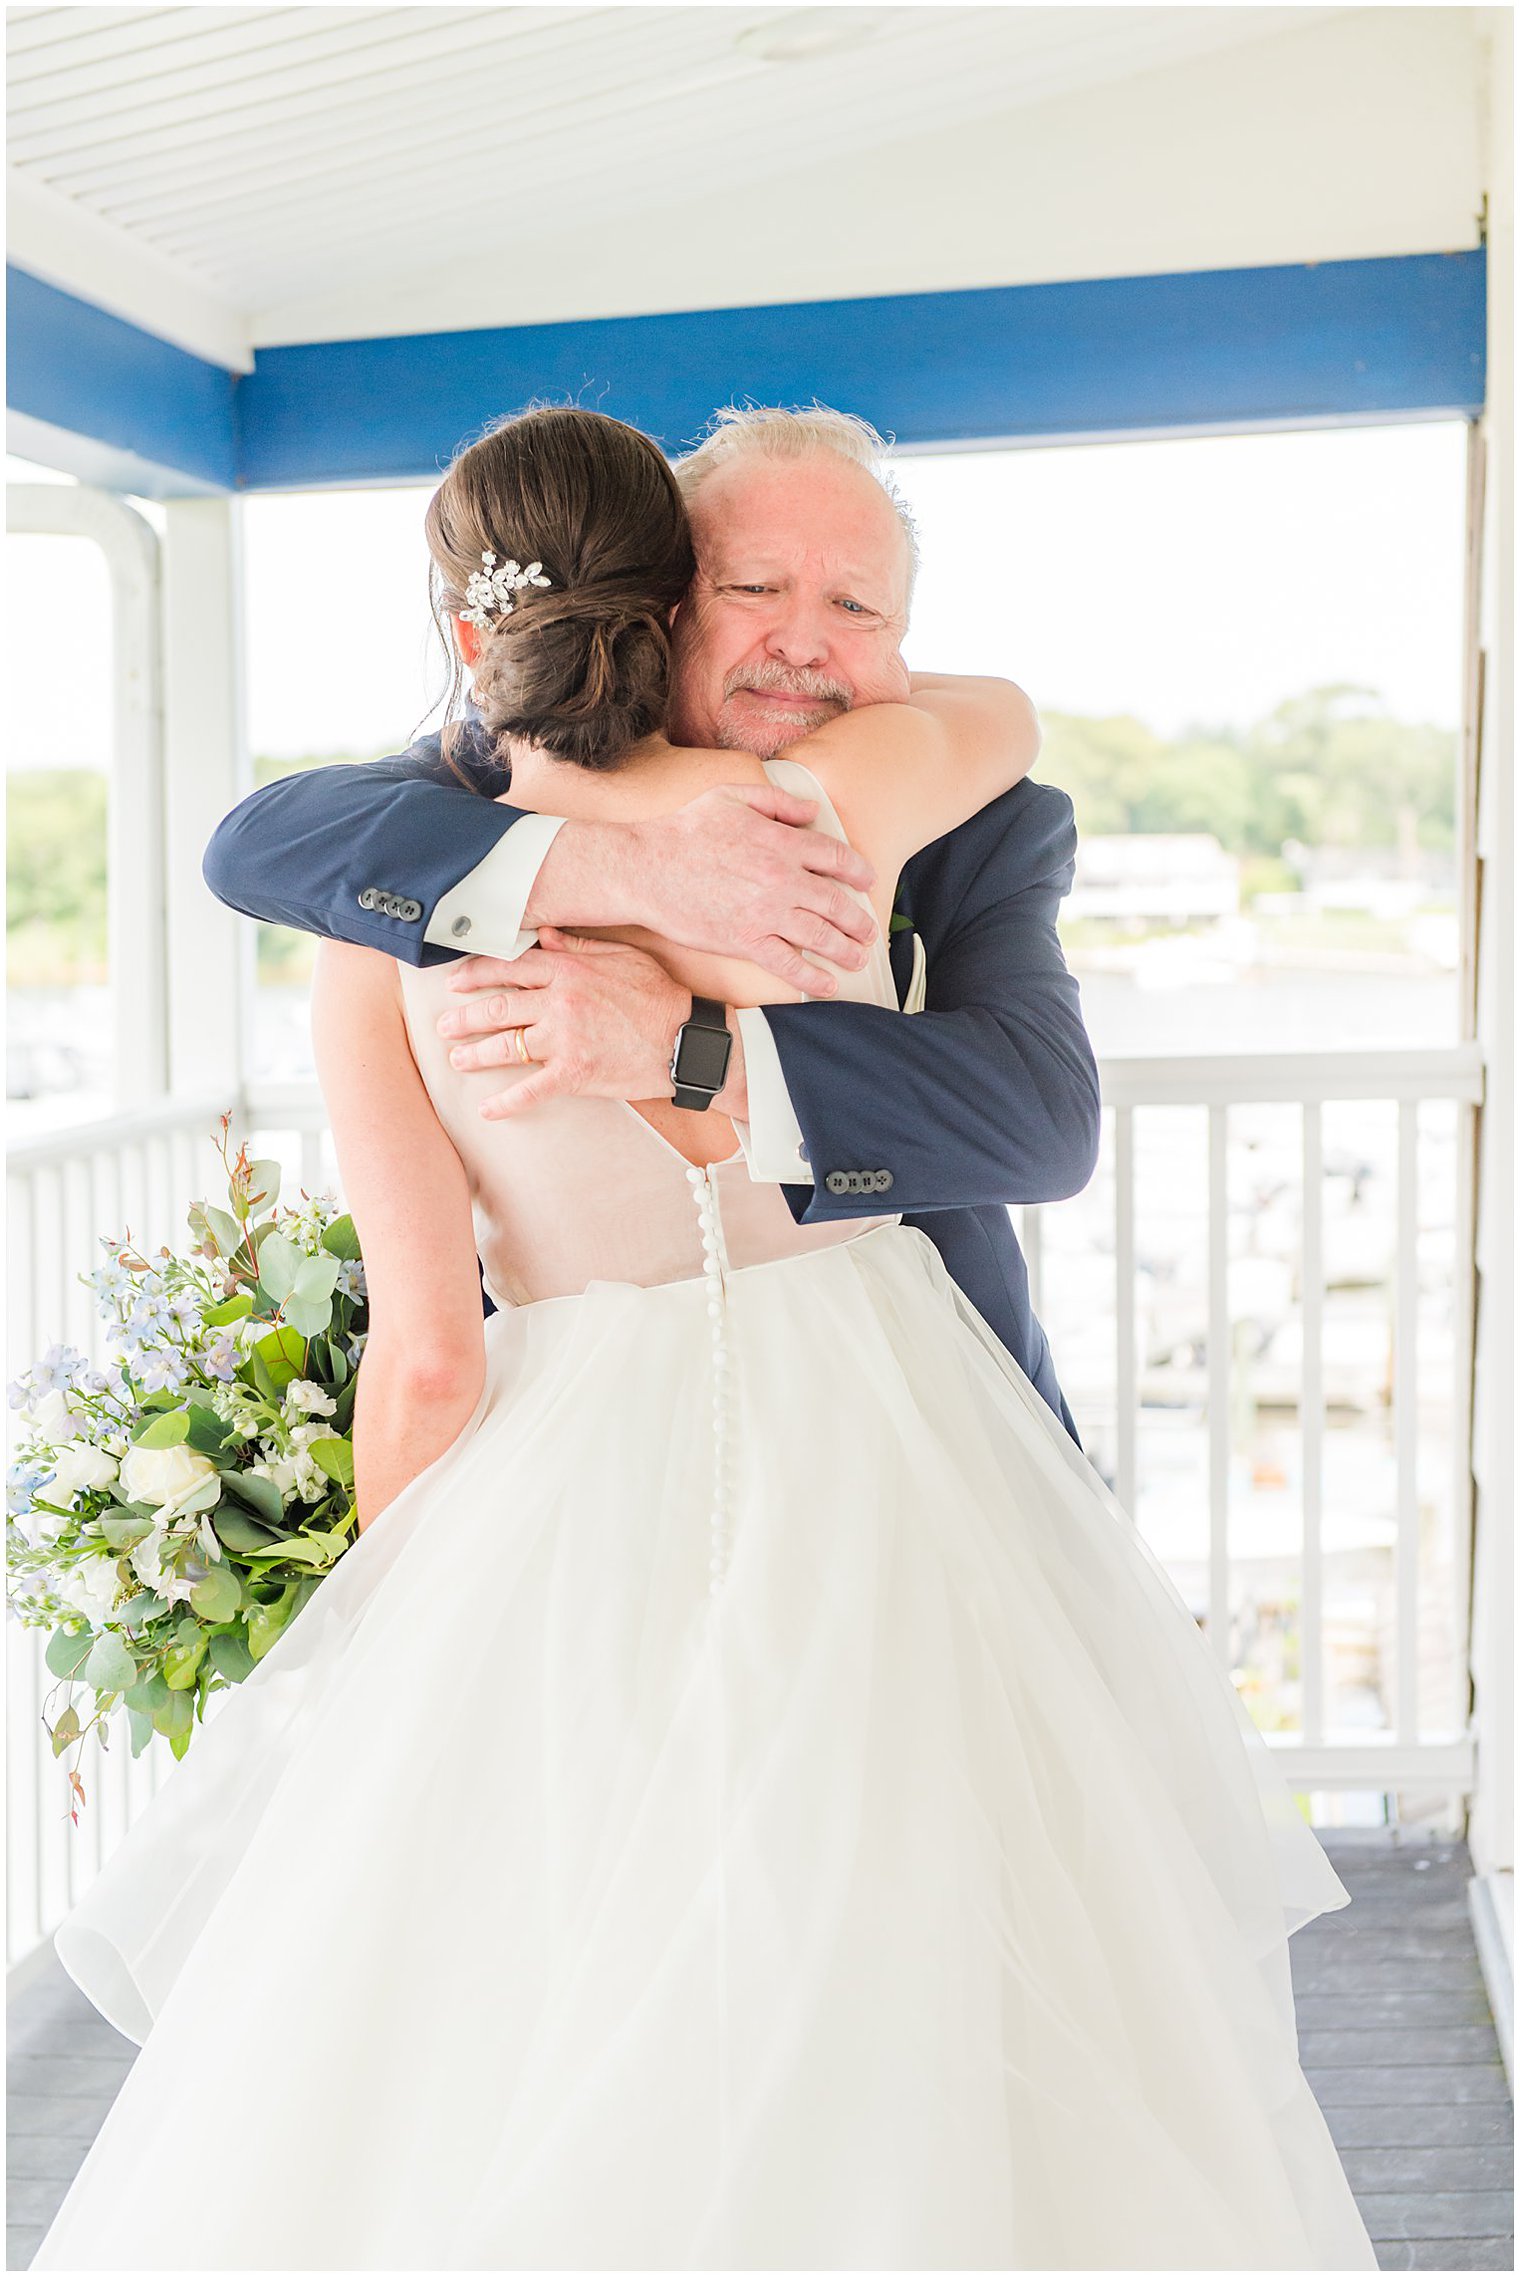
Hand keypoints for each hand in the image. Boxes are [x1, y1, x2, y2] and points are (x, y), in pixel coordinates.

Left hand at [438, 927, 694, 1120]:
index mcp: (569, 970)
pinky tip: (488, 1108)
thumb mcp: (623, 957)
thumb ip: (579, 946)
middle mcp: (560, 1002)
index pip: (510, 968)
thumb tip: (545, 936)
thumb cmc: (659, 996)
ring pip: (506, 1046)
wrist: (686, 1040)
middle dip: (465, 1017)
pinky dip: (505, 1102)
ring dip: (475, 1054)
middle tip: (445, 1025)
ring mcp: (564, 1040)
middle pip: (498, 1008)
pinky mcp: (574, 1074)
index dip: (477, 974)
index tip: (456, 982)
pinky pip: (530, 1090)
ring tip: (456, 1059)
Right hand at [533, 784, 879, 994]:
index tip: (867, 881)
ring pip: (820, 936)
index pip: (836, 858)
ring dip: (846, 950)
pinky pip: (788, 964)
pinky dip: (813, 978)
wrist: (646, 868)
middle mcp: (781, 879)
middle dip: (859, 919)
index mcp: (780, 842)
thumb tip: (811, 811)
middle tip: (869, 929)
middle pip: (836, 902)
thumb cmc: (684, 829)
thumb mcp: (730, 796)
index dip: (858, 871)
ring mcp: (765, 913)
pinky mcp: (745, 941)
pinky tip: (829, 986)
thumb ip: (776, 801)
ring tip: (858, 958)